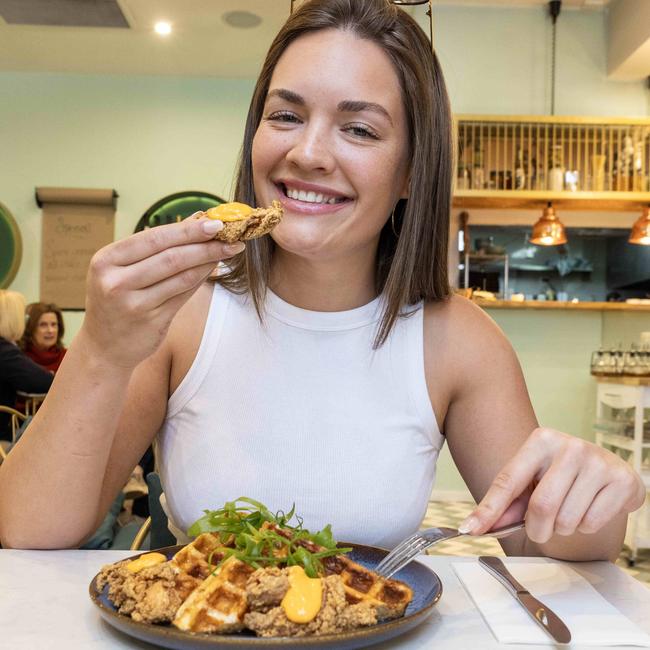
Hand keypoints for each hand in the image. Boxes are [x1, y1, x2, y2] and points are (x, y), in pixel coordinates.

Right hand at [80, 215, 243, 368]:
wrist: (104, 347)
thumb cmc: (117, 300)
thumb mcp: (123, 269)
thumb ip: (157, 247)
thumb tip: (197, 219)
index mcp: (106, 260)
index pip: (154, 238)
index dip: (187, 229)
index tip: (214, 222)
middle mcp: (116, 282)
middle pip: (171, 257)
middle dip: (205, 243)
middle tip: (230, 234)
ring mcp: (134, 304)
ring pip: (181, 276)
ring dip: (209, 260)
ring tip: (229, 250)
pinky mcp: (151, 321)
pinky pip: (184, 294)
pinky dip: (201, 278)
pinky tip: (213, 268)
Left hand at [460, 427, 645, 542]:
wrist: (605, 471)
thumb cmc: (560, 476)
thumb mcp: (531, 481)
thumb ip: (505, 503)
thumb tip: (474, 526)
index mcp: (541, 440)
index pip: (508, 481)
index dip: (488, 510)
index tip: (470, 530)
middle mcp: (570, 445)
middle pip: (541, 506)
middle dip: (536, 529)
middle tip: (540, 529)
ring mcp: (598, 460)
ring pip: (567, 519)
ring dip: (563, 529)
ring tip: (569, 511)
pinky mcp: (621, 480)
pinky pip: (592, 523)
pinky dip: (586, 527)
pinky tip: (590, 508)